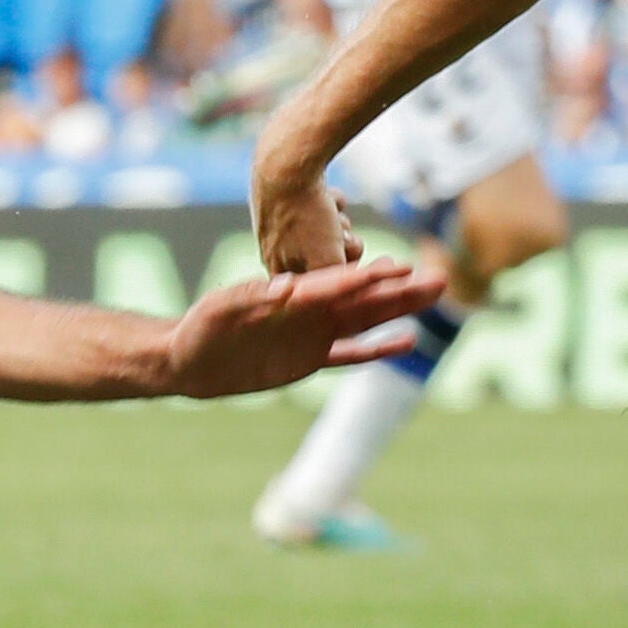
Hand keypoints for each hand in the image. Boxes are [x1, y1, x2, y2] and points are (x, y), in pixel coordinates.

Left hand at [164, 254, 443, 398]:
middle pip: (364, 299)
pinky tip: (407, 341)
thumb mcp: (222, 310)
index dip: (369, 277)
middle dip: (400, 290)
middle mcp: (310, 312)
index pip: (338, 284)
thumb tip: (287, 286)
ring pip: (366, 321)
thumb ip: (253, 297)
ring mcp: (313, 334)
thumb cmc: (200, 329)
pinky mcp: (309, 358)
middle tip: (439, 276)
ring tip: (433, 297)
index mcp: (293, 297)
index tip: (400, 268)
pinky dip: (378, 349)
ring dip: (399, 311)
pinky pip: (350, 353)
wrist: (189, 359)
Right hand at [250, 147, 360, 273]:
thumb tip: (353, 284)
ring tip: (331, 211)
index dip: (337, 269)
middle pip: (327, 257)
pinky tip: (327, 193)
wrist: (288, 165)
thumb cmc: (306, 218)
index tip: (346, 258)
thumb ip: (338, 281)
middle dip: (340, 244)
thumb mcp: (326, 261)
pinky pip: (325, 205)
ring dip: (339, 222)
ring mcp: (282, 219)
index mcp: (277, 269)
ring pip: (329, 230)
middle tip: (341, 234)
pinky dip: (332, 200)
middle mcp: (275, 247)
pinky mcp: (291, 194)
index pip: (318, 285)